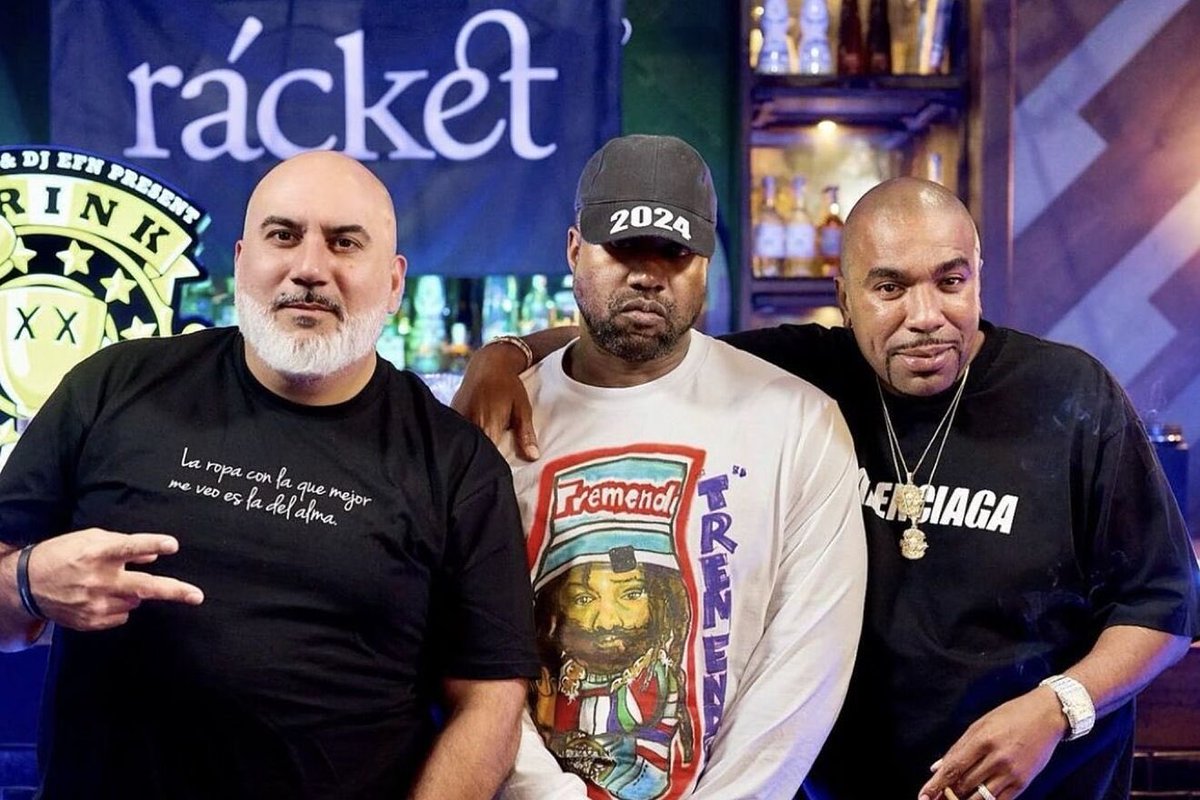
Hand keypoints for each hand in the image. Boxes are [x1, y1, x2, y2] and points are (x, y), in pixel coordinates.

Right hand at [26, 528, 203, 630]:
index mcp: (97, 553)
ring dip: (133, 592)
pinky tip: (99, 597)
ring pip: (136, 600)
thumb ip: (124, 544)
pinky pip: (122, 615)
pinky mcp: (91, 621)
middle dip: (174, 591)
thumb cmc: (62, 555)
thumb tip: (155, 555)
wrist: (27, 585)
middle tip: (197, 596)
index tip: (173, 545)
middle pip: (144, 586)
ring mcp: (95, 604)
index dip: (152, 544)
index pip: (129, 547)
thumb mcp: (90, 539)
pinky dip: (120, 606)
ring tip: (110, 583)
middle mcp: (98, 580)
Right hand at [452, 341, 539, 459]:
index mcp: (487, 425)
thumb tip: (532, 457)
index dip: (494, 466)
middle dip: (482, 460)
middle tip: (491, 465)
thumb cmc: (508, 386)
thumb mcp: (522, 409)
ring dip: (472, 448)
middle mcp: (469, 424)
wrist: (488, 363)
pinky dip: (464, 439)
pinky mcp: (452, 414)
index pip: (489, 457)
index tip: (499, 472)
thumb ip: (525, 434)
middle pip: (474, 451)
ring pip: (464, 443)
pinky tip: (470, 441)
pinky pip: (457, 433)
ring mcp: (457, 418)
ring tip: (481, 453)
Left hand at [918, 687, 1066, 799]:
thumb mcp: (979, 724)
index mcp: (982, 740)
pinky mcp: (1024, 783)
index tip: (923, 796)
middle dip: (947, 795)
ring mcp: (1011, 773)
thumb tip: (937, 767)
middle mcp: (997, 758)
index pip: (953, 768)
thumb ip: (958, 747)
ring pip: (981, 797)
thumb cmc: (1010, 716)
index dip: (936, 785)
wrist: (1047, 716)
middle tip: (935, 799)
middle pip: (964, 785)